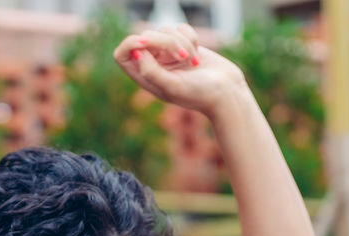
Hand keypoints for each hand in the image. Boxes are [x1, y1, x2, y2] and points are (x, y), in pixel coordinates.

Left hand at [112, 26, 247, 116]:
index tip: (144, 43)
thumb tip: (137, 52)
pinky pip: (180, 28)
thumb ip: (151, 71)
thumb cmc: (200, 94)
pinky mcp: (184, 45)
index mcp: (144, 77)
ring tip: (192, 61)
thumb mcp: (173, 87)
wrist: (227, 92)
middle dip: (164, 41)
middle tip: (180, 57)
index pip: (122, 54)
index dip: (129, 44)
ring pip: (164, 31)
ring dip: (181, 43)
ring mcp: (169, 54)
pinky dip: (190, 38)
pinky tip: (198, 55)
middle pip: (145, 37)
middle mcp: (154, 64)